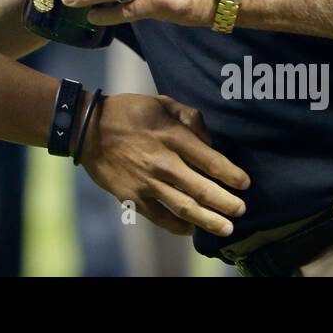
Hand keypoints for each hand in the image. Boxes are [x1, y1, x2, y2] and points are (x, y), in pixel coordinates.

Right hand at [78, 92, 249, 235]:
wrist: (87, 129)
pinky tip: (190, 229)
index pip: (209, 159)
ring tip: (226, 228)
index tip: (245, 183)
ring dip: (208, 220)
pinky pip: (159, 217)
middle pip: (201, 189)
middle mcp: (162, 162)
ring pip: (183, 207)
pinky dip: (177, 226)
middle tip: (242, 210)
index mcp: (171, 136)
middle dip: (226, 202)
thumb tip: (208, 139)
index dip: (231, 174)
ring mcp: (146, 182)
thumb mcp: (161, 103)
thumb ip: (189, 116)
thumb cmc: (128, 113)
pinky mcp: (132, 197)